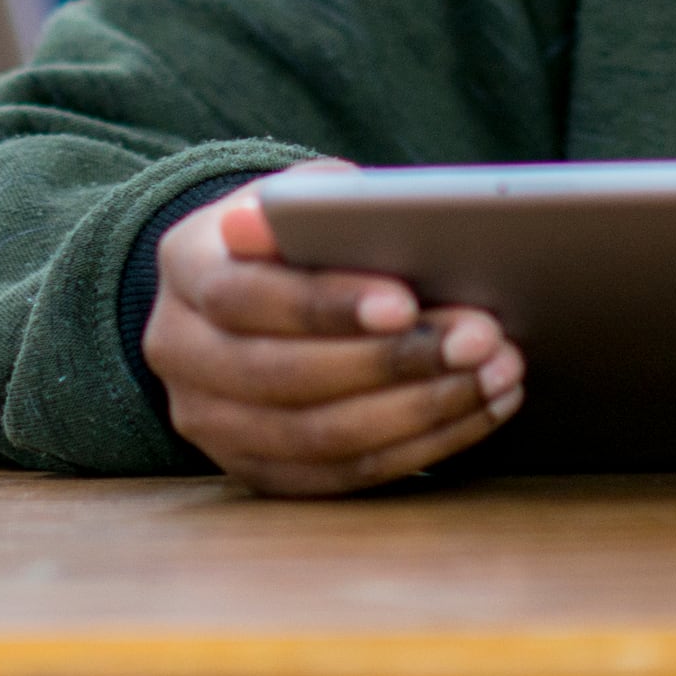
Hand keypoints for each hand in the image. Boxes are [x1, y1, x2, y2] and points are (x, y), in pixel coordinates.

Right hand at [143, 178, 521, 495]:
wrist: (245, 294)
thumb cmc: (290, 237)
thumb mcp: (296, 199)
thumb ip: (323, 206)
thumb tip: (367, 215)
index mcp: (185, 267)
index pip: (248, 296)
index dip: (327, 305)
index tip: (406, 302)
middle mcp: (179, 352)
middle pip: (285, 377)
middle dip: (393, 362)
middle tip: (481, 341)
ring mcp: (209, 423)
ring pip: (318, 438)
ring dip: (420, 410)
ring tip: (496, 376)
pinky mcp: (253, 470)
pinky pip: (341, 476)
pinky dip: (417, 448)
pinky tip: (474, 412)